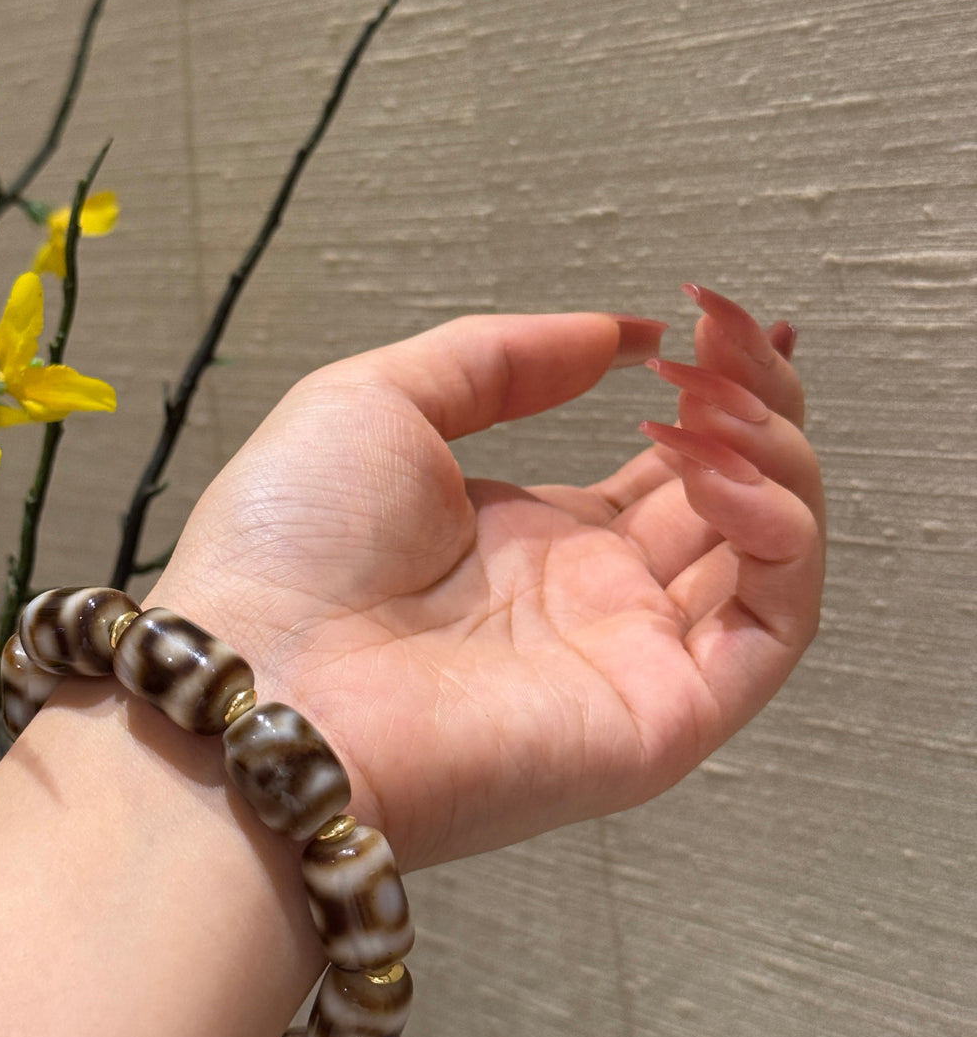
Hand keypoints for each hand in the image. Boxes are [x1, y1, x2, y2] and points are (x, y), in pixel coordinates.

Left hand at [151, 287, 823, 870]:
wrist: (256, 686)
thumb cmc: (281, 557)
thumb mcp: (378, 401)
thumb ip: (502, 359)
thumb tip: (612, 335)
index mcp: (530, 540)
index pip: (670, 466)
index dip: (714, 390)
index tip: (721, 321)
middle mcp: (592, 599)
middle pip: (733, 498)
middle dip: (755, 402)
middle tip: (731, 338)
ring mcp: (631, 657)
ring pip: (771, 555)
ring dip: (774, 455)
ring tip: (713, 398)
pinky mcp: (662, 716)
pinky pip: (774, 626)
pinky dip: (779, 534)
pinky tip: (719, 470)